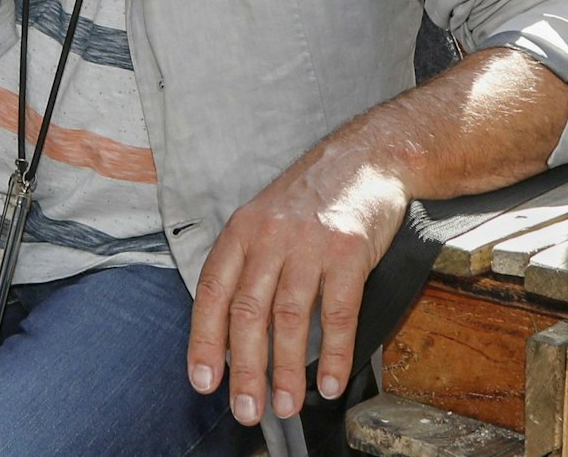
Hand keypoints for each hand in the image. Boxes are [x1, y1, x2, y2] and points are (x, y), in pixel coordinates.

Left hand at [186, 139, 408, 426]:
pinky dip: (334, 354)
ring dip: (286, 369)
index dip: (204, 340)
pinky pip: (337, 312)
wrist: (364, 158)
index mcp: (242, 231)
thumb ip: (248, 265)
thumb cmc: (312, 197)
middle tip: (246, 409)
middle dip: (245, 369)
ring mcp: (309, 244)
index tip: (203, 381)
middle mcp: (269, 236)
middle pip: (248, 312)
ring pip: (289, 317)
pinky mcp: (348, 251)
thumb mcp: (265, 218)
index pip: (212, 292)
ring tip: (286, 405)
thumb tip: (231, 331)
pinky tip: (331, 382)